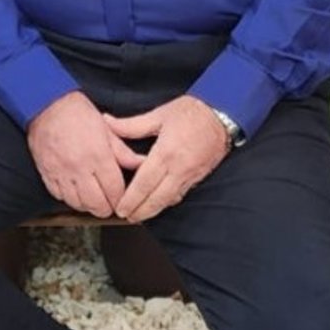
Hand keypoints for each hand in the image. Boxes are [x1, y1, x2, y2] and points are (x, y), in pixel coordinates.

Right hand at [27, 91, 144, 217]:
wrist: (46, 103)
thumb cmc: (77, 112)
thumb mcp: (106, 128)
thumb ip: (123, 152)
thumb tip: (141, 164)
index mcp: (98, 155)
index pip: (115, 191)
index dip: (122, 199)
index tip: (123, 199)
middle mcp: (80, 167)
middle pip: (97, 204)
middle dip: (107, 208)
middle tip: (109, 203)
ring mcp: (61, 172)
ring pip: (78, 204)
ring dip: (88, 205)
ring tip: (93, 198)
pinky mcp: (47, 173)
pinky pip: (59, 196)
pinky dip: (68, 198)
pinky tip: (75, 191)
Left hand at [103, 95, 230, 222]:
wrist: (221, 114)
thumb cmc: (190, 111)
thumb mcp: (158, 115)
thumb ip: (131, 125)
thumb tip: (108, 123)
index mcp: (166, 152)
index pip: (145, 182)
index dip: (131, 198)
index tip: (120, 207)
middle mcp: (179, 168)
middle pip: (157, 198)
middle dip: (140, 211)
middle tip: (126, 217)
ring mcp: (190, 175)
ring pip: (170, 200)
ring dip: (154, 210)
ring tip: (139, 215)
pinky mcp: (198, 177)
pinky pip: (181, 194)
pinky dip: (168, 202)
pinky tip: (159, 203)